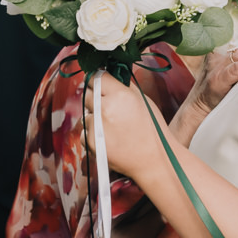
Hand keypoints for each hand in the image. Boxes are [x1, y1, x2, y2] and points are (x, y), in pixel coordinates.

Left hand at [82, 71, 170, 188]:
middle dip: (96, 97)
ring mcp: (95, 126)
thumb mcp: (144, 101)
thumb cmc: (152, 130)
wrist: (152, 161)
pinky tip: (109, 138)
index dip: (98, 79)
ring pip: (86, 114)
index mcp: (119, 95)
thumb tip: (110, 76)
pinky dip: (92, 134)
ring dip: (94, 117)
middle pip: (87, 94)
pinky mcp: (90, 142)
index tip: (101, 83)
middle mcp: (105, 108)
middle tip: (110, 107)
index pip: (96, 77)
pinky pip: (84, 131)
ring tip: (113, 126)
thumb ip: (125, 87)